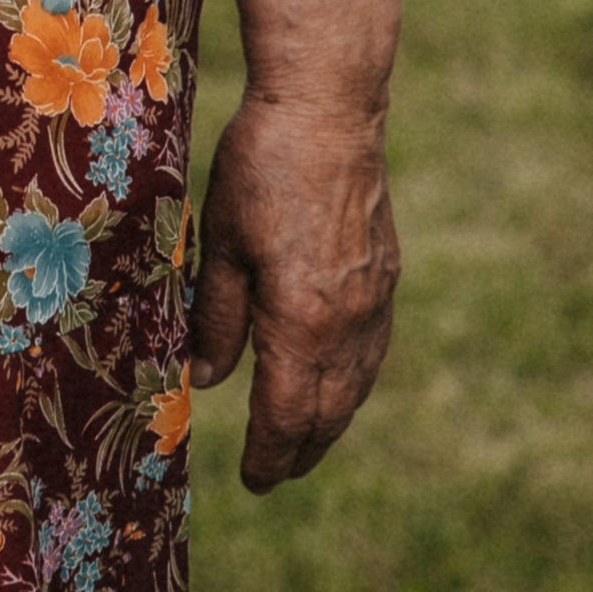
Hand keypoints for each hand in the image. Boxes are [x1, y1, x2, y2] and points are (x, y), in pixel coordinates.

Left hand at [188, 91, 399, 491]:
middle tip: (274, 477)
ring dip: (330, 423)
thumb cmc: (261, 168)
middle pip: (328, 411)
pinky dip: (353, 384)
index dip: (269, 453)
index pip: (286, 413)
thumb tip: (207, 382)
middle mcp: (349, 323)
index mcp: (303, 321)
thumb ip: (217, 318)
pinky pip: (372, 352)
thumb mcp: (220, 243)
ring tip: (304, 445)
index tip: (252, 481)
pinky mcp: (386, 277)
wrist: (330, 109)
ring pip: (357, 386)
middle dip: (300, 450)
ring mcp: (375, 301)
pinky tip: (338, 386)